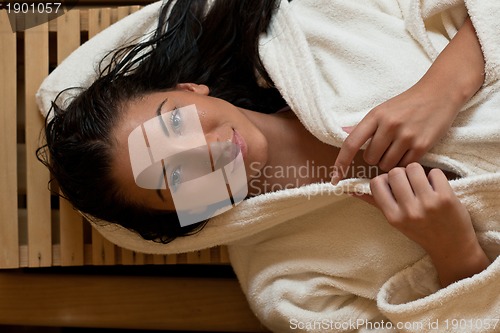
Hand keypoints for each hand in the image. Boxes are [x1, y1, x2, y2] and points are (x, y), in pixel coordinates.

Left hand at [331, 17, 484, 184]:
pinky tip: (409, 150)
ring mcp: (406, 136)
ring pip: (386, 165)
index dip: (341, 163)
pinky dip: (404, 163)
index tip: (334, 178)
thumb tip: (342, 133)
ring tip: (399, 148)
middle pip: (370, 159)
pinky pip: (404, 166)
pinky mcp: (422, 145)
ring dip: (389, 162)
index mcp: (375, 116)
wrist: (440, 93)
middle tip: (386, 146)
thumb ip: (364, 125)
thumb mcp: (383, 109)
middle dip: (375, 157)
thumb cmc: (408, 103)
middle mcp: (389, 125)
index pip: (351, 144)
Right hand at [364, 163, 489, 285]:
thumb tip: (352, 190)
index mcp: (393, 216)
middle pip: (395, 172)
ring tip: (422, 183)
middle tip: (409, 183)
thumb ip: (376, 203)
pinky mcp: (446, 198)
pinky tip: (437, 187)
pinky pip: (434, 172)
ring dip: (418, 172)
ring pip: (413, 168)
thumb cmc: (421, 232)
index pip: (377, 183)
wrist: (452, 247)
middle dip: (402, 173)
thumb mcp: (396, 221)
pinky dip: (435, 176)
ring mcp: (428, 204)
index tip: (393, 186)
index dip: (384, 180)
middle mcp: (409, 211)